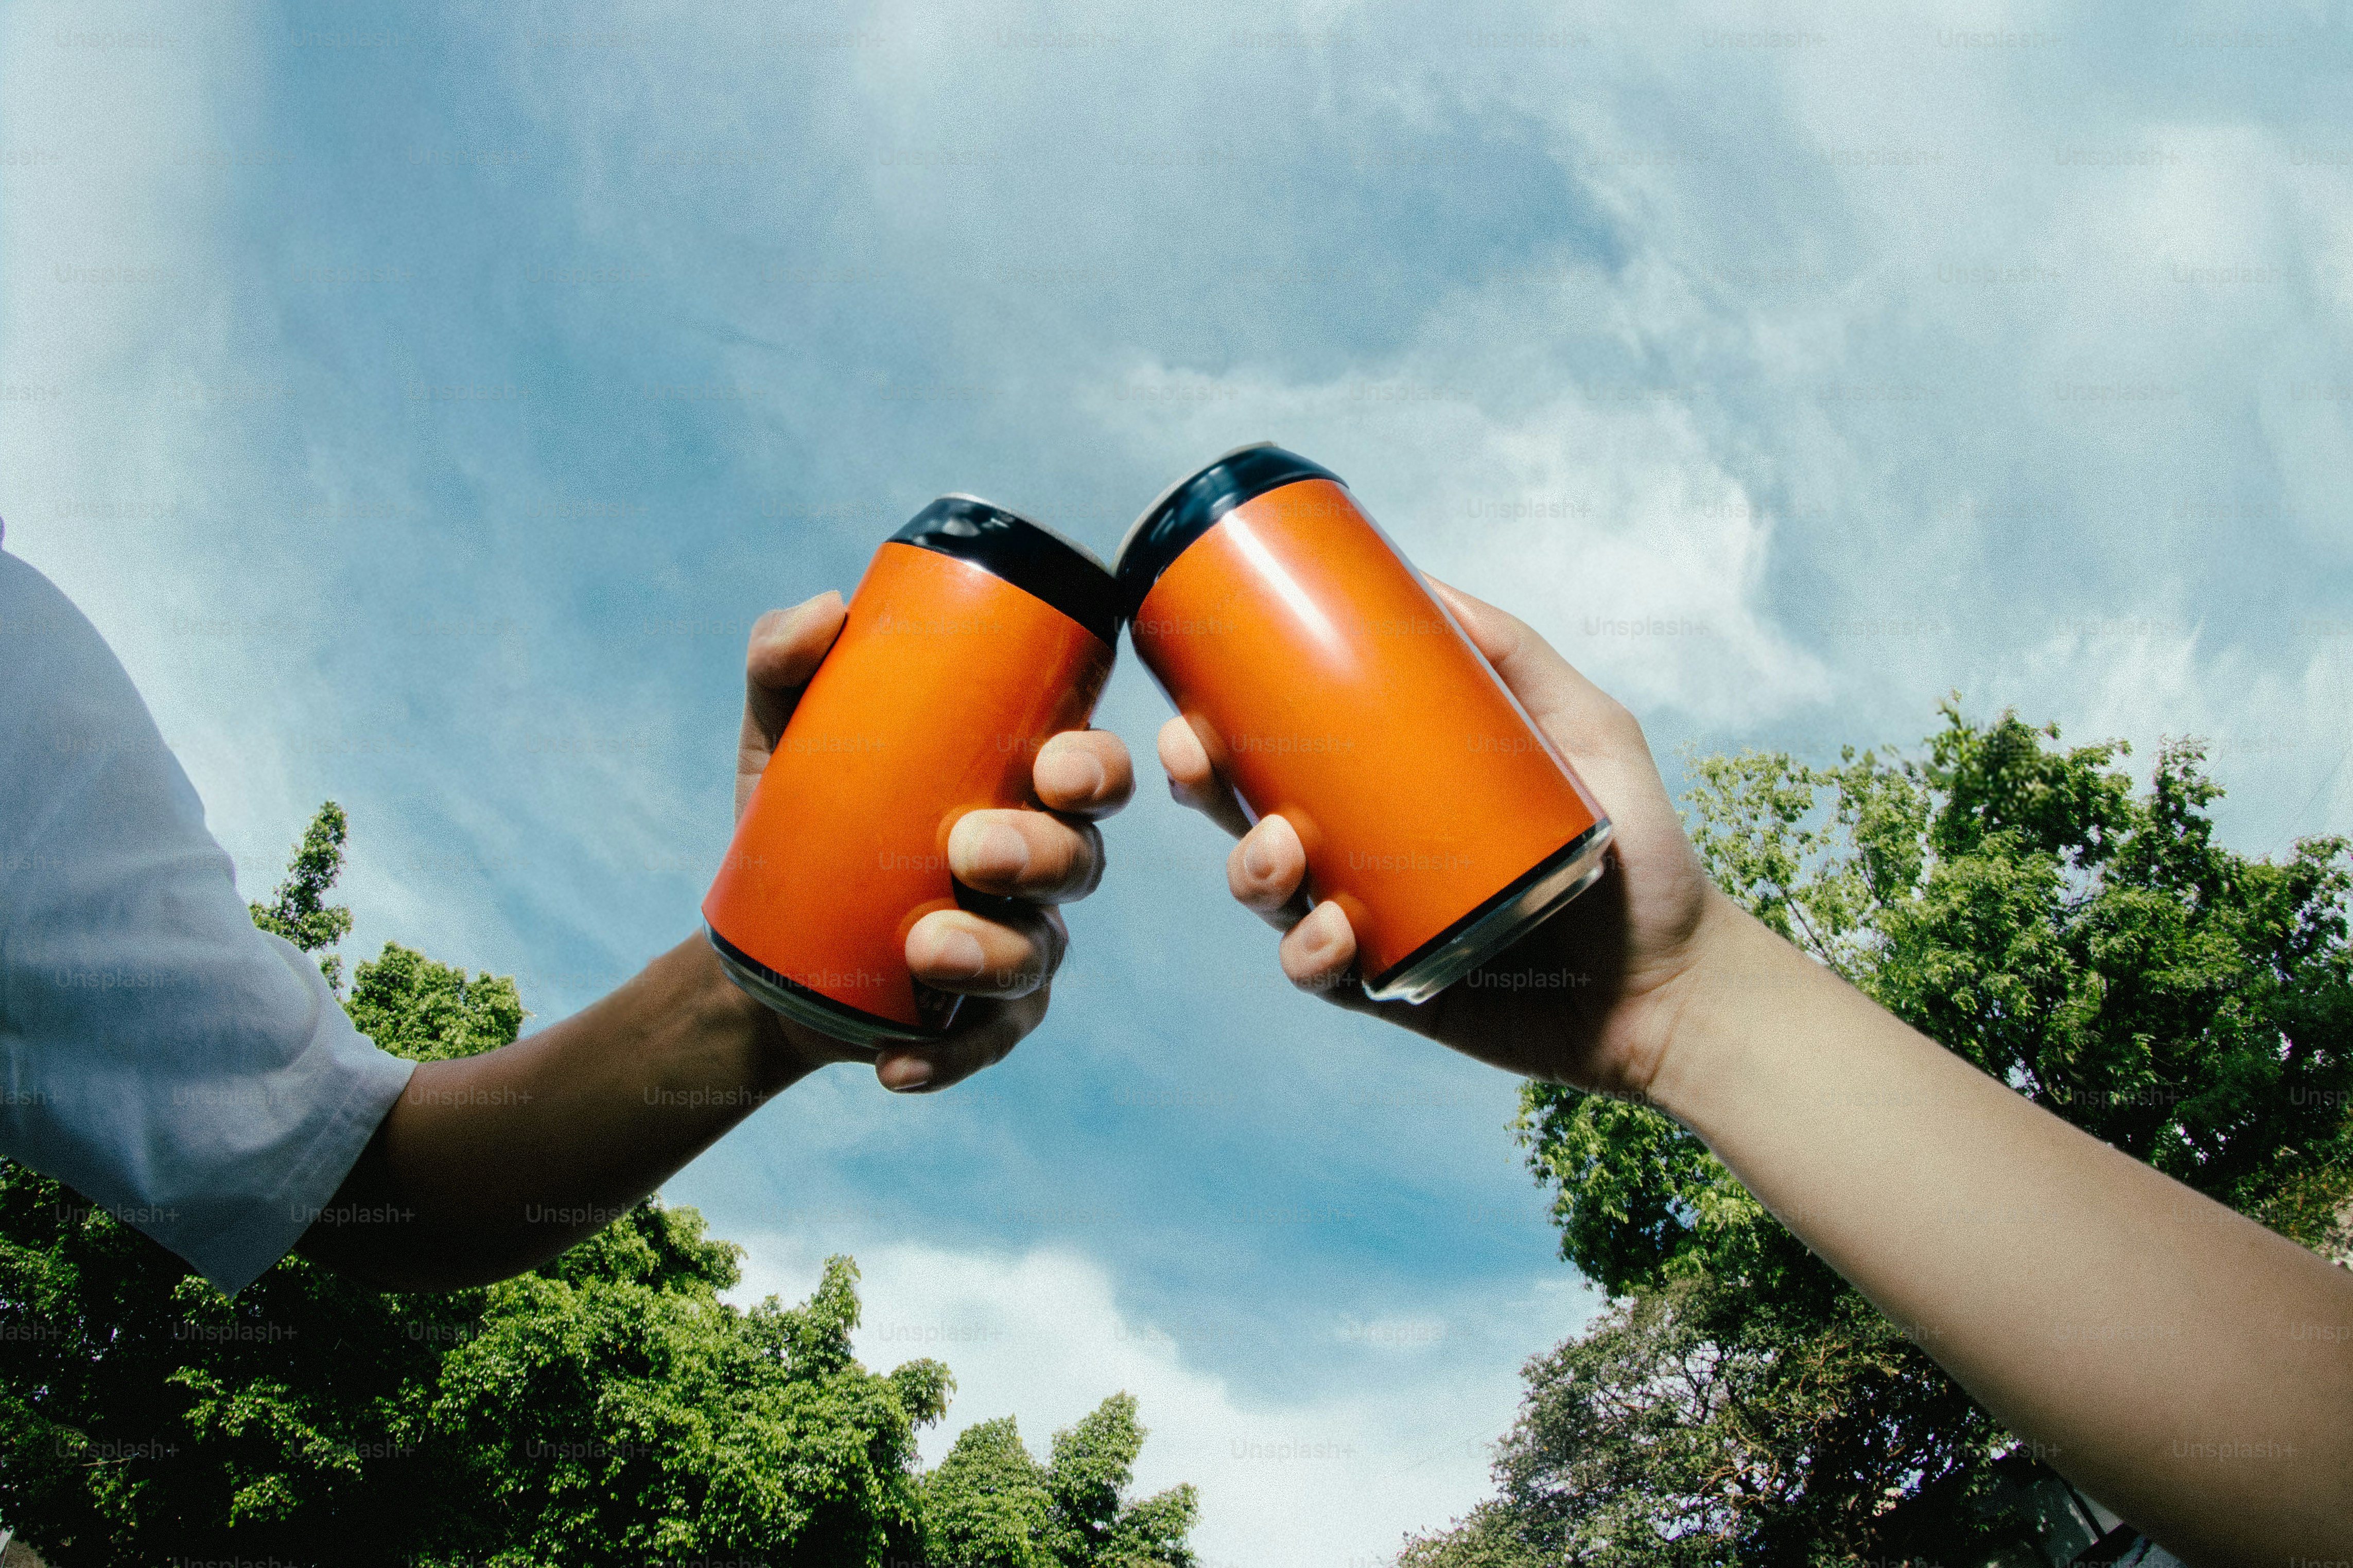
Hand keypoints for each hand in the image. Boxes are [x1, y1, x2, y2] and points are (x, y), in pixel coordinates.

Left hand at [737, 591, 1133, 1092]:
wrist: (758, 934)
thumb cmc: (803, 814)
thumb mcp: (783, 736)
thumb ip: (786, 662)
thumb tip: (824, 612)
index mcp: (1019, 787)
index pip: (1093, 771)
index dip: (1096, 769)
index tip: (1051, 766)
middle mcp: (1038, 865)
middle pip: (1081, 860)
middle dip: (1040, 854)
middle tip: (969, 849)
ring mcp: (1017, 945)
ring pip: (1038, 953)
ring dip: (991, 954)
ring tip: (923, 948)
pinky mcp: (979, 1020)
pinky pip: (990, 1043)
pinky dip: (947, 1058)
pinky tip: (894, 1066)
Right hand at [1157, 578, 1729, 1094]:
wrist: (1677, 976)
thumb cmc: (1638, 850)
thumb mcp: (1586, 727)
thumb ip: (1516, 655)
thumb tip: (1428, 581)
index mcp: (1384, 793)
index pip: (1280, 753)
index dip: (1217, 729)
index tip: (1190, 701)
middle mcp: (1364, 855)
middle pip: (1247, 814)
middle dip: (1201, 785)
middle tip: (1194, 759)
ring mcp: (1371, 924)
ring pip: (1269, 893)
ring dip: (1250, 867)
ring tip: (1280, 851)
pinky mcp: (1390, 989)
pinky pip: (1318, 972)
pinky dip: (1308, 952)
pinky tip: (1333, 933)